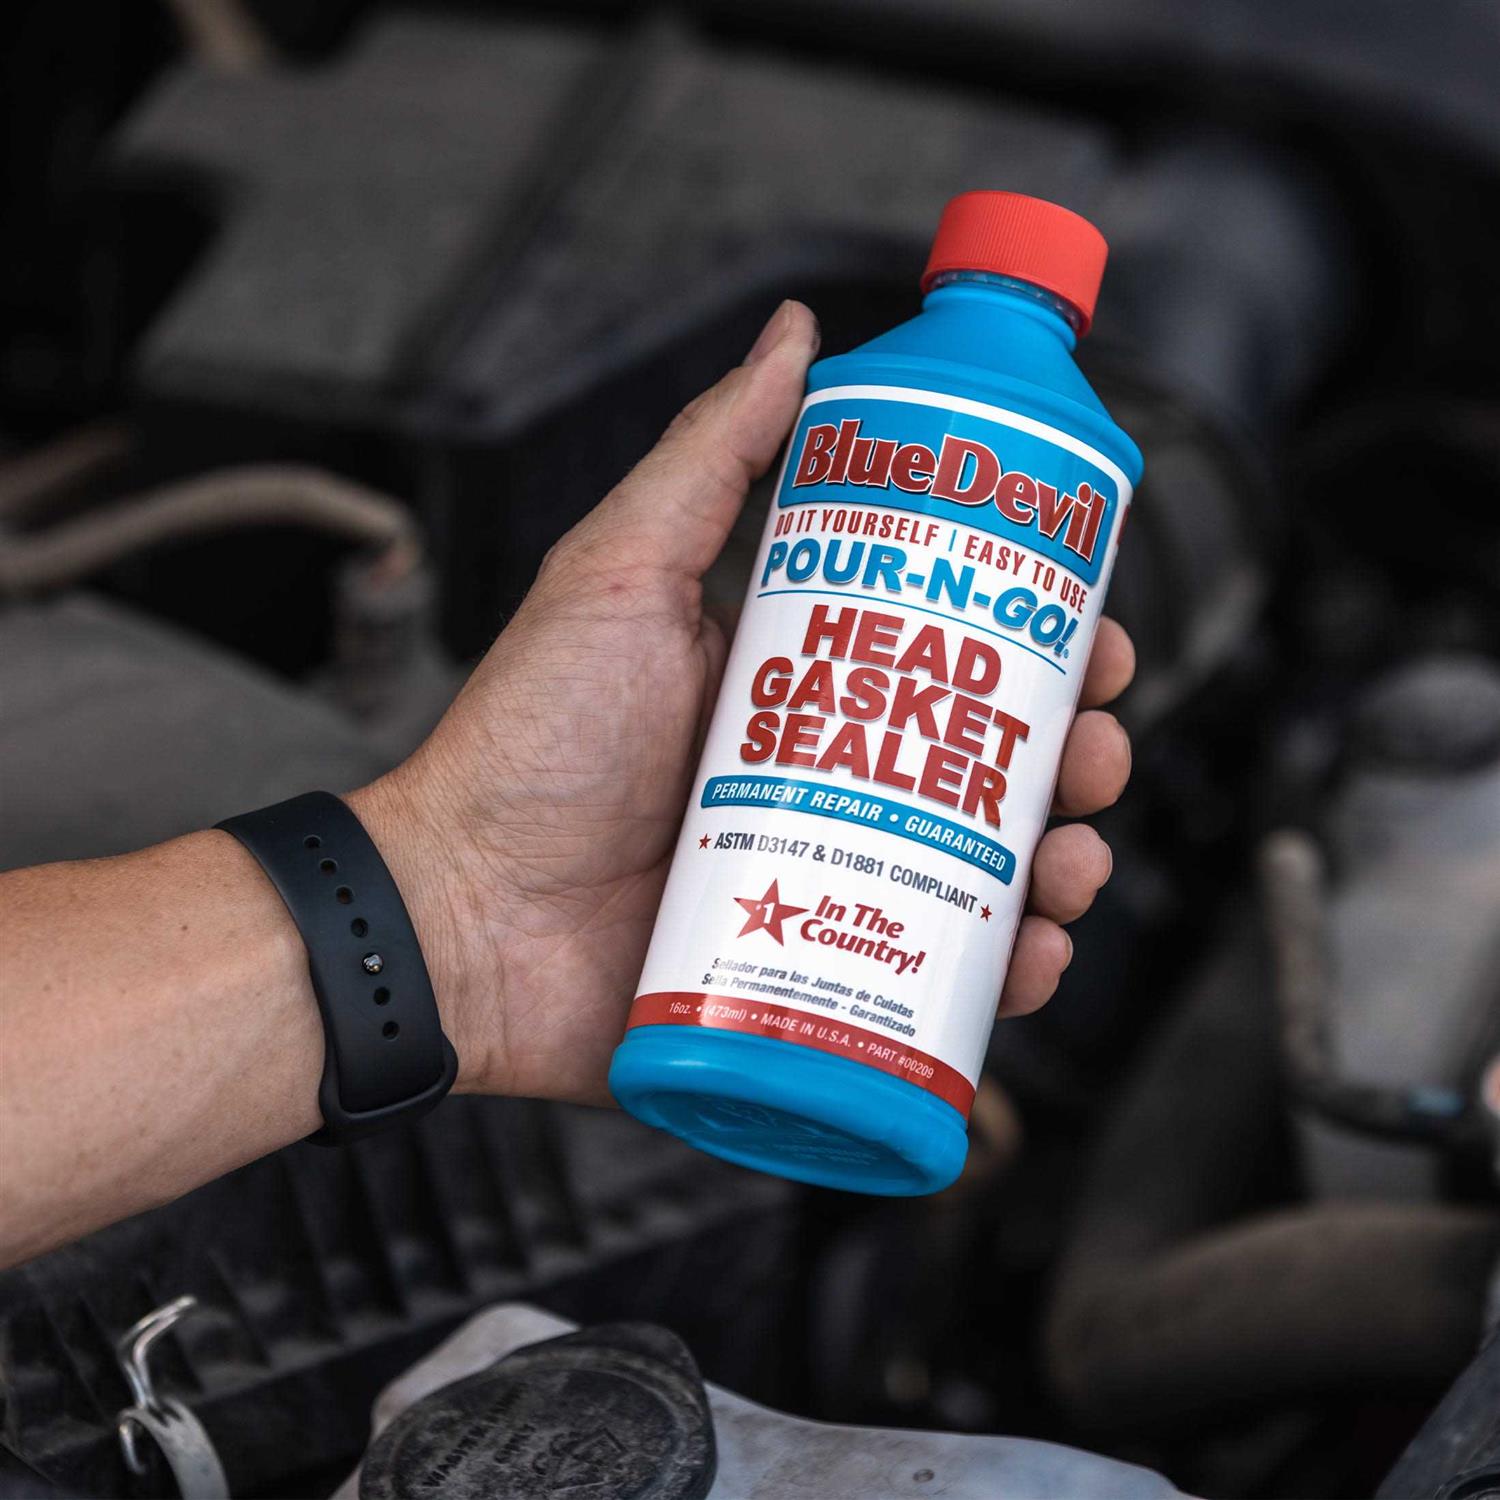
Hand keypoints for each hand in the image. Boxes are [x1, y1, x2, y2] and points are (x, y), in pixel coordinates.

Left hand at [356, 301, 1133, 1104]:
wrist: (460, 915)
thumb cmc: (527, 741)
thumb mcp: (624, 571)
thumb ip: (710, 453)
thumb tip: (795, 332)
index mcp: (804, 681)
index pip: (955, 652)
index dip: (1042, 645)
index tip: (1093, 637)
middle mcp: (829, 778)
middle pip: (994, 762)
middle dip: (1075, 755)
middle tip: (1094, 750)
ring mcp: (829, 879)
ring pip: (988, 871)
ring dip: (1063, 861)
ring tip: (1068, 861)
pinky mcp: (816, 971)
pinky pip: (940, 980)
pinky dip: (1008, 972)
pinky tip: (1031, 955)